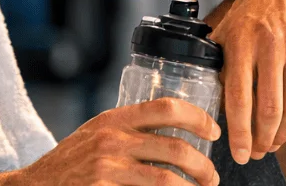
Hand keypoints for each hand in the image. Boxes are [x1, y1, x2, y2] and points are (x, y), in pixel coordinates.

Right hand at [11, 97, 221, 185]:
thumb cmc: (72, 162)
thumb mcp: (98, 132)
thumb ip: (130, 129)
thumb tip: (176, 132)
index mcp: (115, 118)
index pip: (166, 107)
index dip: (197, 118)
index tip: (213, 131)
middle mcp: (112, 140)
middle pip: (175, 148)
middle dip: (203, 166)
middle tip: (211, 177)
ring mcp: (107, 168)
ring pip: (167, 178)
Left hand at [209, 0, 285, 163]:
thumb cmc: (248, 12)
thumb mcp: (224, 32)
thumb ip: (217, 65)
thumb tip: (209, 102)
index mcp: (240, 43)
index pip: (239, 99)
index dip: (240, 133)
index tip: (240, 154)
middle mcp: (269, 44)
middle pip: (270, 108)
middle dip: (264, 139)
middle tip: (259, 152)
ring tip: (276, 142)